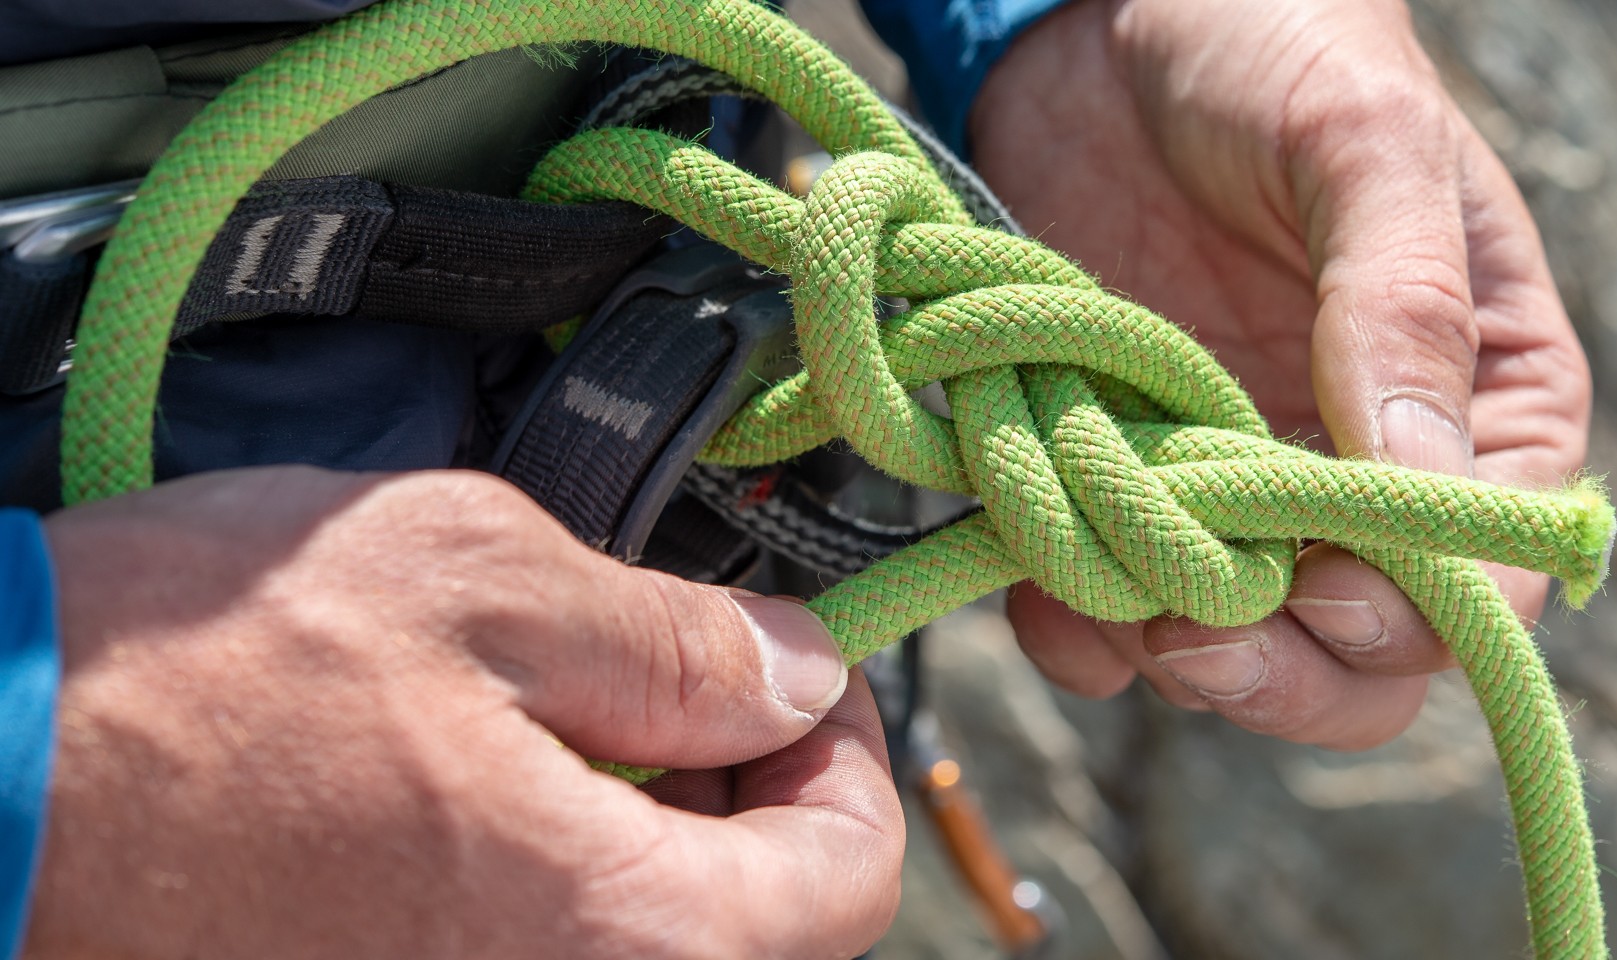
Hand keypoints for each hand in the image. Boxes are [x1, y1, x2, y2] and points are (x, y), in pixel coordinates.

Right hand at [28, 467, 899, 959]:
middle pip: (760, 930)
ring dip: (654, 835)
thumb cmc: (198, 672)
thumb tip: (797, 672)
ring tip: (567, 717)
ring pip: (651, 946)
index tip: (794, 677)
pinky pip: (544, 956)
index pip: (849, 879)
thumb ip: (674, 640)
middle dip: (748, 795)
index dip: (846, 758)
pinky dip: (560, 877)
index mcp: (620, 935)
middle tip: (679, 680)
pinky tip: (486, 784)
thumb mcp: (474, 577)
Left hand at [970, 0, 1590, 747]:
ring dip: (1169, 654)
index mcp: (1480, 401)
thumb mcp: (1363, 146)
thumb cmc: (1271, 49)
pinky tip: (1039, 583)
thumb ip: (1402, 302)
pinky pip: (1108, 606)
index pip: (1487, 574)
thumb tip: (1424, 482)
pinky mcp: (1125, 476)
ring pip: (1234, 652)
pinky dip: (1076, 624)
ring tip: (1107, 586)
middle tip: (1196, 634)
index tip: (1326, 595)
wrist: (1102, 24)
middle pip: (1361, 656)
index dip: (1417, 615)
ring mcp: (1236, 484)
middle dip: (1284, 673)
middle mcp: (1360, 467)